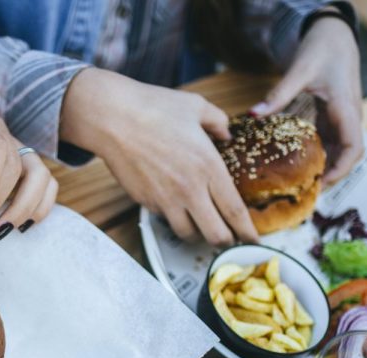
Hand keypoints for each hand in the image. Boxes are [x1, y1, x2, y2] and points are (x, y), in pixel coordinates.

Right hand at [60, 68, 257, 244]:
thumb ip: (218, 122)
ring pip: (189, 234)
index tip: (253, 240)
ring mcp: (166, 199)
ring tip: (202, 227)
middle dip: (227, 241)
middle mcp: (190, 189)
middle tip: (230, 239)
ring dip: (199, 234)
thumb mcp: (196, 106)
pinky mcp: (146, 202)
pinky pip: (166, 220)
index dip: (247, 231)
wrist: (113, 118)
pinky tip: (177, 208)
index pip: (235, 211)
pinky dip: (175, 219)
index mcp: (209, 166)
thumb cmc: (153, 108)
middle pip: (215, 234)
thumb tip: (226, 134)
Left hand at [250, 16, 362, 183]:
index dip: (340, 170)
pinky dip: (318, 156)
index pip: (353, 148)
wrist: (334, 35)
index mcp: (346, 109)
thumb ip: (278, 94)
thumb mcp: (300, 70)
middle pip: (347, 156)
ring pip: (339, 151)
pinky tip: (297, 167)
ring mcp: (342, 119)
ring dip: (323, 169)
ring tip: (299, 187)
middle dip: (330, 176)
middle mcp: (349, 118)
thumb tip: (253, 114)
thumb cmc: (322, 48)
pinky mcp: (333, 118)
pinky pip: (329, 143)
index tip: (320, 185)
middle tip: (303, 194)